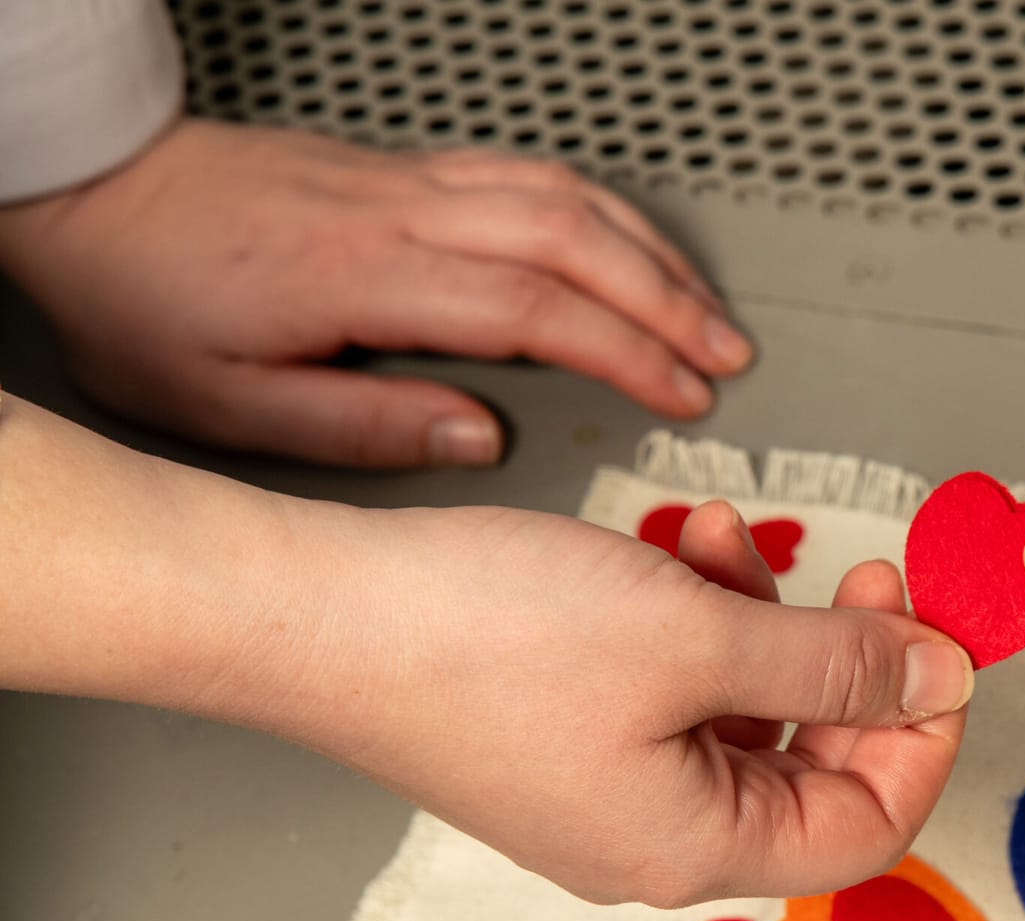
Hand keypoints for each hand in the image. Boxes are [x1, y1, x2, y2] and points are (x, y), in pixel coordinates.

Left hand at [0, 118, 750, 467]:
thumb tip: (480, 440)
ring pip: (563, 194)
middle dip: (668, 300)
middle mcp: (401, 214)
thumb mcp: (229, 403)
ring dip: (649, 252)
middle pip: (574, 237)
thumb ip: (365, 427)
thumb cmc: (148, 302)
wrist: (92, 197)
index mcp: (367, 277)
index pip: (534, 305)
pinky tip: (629, 246)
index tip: (685, 393)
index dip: (627, 350)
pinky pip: (530, 173)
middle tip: (728, 356)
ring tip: (704, 310)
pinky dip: (601, 211)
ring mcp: (408, 181)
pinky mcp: (404, 171)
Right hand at [260, 498, 973, 905]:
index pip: (867, 826)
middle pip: (813, 769)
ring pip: (745, 714)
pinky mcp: (569, 735)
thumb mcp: (696, 637)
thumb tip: (939, 683)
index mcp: (694, 847)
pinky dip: (702, 617)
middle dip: (852, 666)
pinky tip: (690, 544)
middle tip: (873, 580)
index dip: (922, 738)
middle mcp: (654, 838)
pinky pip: (677, 688)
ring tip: (742, 537)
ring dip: (769, 623)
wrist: (315, 613)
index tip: (938, 646)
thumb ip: (833, 666)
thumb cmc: (480, 636)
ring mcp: (608, 789)